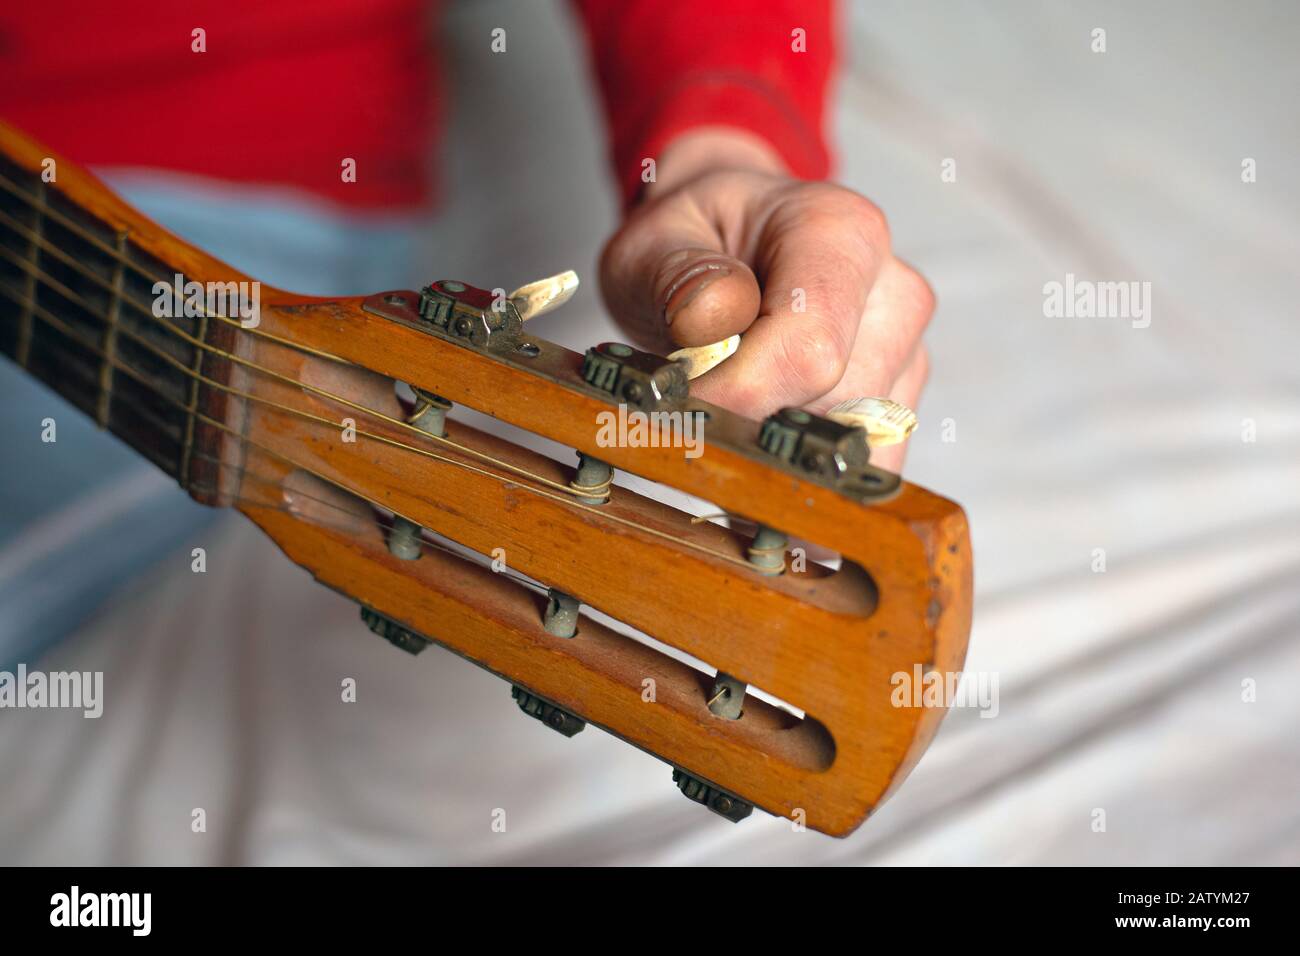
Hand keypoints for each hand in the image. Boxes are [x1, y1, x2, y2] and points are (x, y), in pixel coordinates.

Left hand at [598, 128, 932, 471]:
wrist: (728, 242)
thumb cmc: (697, 240)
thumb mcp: (656, 239)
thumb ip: (675, 275)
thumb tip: (709, 320)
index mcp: (842, 236)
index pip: (809, 350)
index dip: (738, 394)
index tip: (679, 404)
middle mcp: (892, 295)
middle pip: (832, 409)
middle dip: (753, 425)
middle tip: (690, 407)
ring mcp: (903, 355)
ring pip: (848, 448)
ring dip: (777, 452)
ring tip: (725, 410)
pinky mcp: (896, 404)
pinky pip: (860, 466)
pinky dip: (803, 474)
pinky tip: (758, 446)